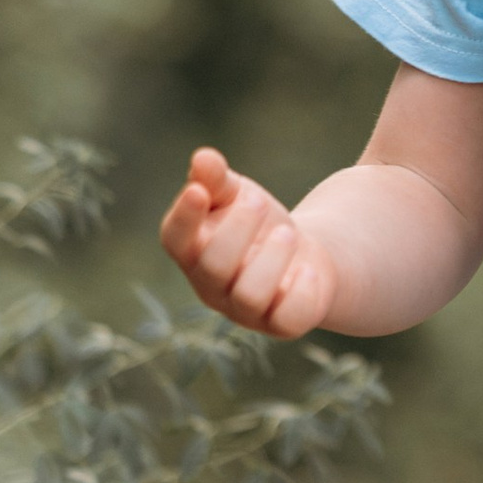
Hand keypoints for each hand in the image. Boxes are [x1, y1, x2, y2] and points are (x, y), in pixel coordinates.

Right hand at [159, 146, 342, 335]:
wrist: (301, 253)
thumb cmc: (256, 221)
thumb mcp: (237, 193)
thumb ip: (217, 178)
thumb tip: (203, 158)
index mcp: (192, 250)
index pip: (174, 239)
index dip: (184, 217)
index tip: (199, 190)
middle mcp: (211, 286)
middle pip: (214, 266)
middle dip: (239, 228)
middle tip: (260, 201)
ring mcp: (245, 311)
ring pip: (249, 295)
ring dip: (271, 258)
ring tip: (288, 233)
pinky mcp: (281, 324)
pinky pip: (288, 318)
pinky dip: (301, 291)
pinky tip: (308, 270)